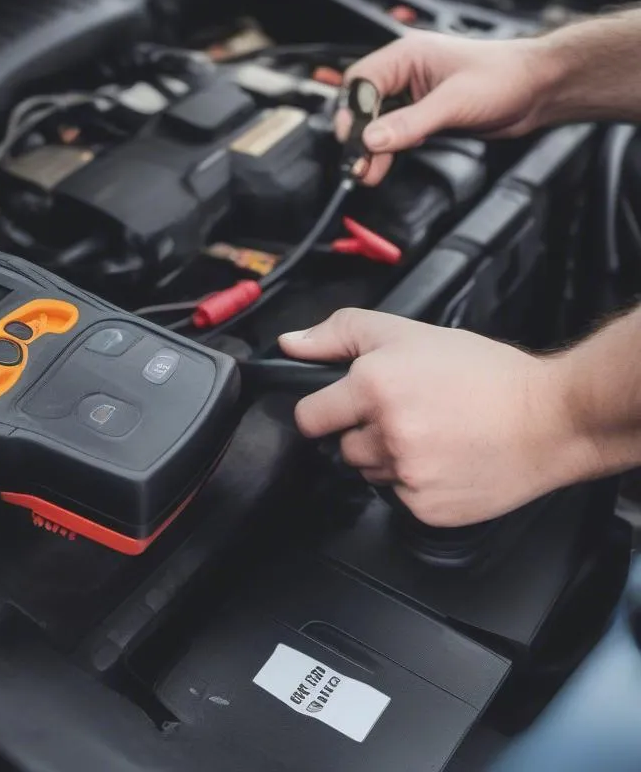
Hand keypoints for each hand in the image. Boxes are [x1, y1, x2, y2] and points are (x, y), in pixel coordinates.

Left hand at [279, 309, 596, 526]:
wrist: (551, 417)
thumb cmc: (483, 373)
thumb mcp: (404, 332)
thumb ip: (337, 334)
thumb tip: (289, 344)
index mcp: (373, 386)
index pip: (309, 417)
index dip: (323, 411)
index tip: (341, 408)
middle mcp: (386, 433)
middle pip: (342, 447)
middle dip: (363, 432)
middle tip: (404, 414)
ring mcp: (407, 475)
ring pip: (370, 473)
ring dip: (388, 458)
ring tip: (430, 434)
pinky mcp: (427, 508)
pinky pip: (399, 499)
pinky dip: (415, 483)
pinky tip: (444, 459)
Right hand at [342, 31, 555, 185]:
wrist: (539, 88)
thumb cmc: (505, 77)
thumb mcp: (454, 101)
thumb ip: (410, 122)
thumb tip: (371, 140)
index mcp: (406, 56)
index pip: (361, 82)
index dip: (352, 113)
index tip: (354, 140)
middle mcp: (404, 73)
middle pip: (363, 105)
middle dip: (357, 135)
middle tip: (357, 164)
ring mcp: (412, 95)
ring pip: (375, 122)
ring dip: (370, 148)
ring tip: (367, 172)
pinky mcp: (422, 115)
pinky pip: (392, 132)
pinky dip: (386, 150)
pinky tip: (384, 163)